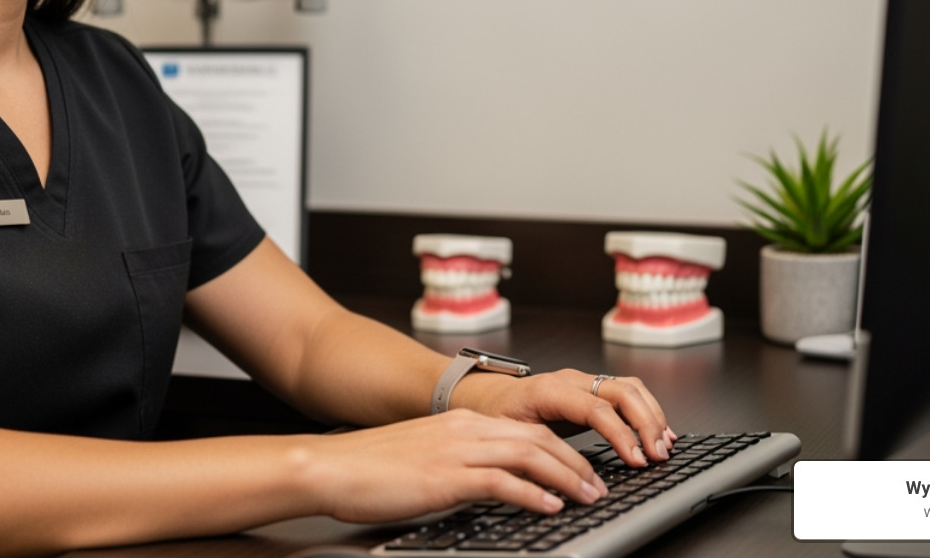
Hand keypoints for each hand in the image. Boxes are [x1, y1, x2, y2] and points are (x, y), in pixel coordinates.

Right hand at [304, 409, 608, 523]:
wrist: (331, 466)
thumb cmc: (368, 468)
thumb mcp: (422, 458)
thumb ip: (455, 463)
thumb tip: (485, 483)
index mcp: (459, 424)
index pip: (524, 430)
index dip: (561, 450)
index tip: (582, 470)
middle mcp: (463, 430)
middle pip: (537, 439)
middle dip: (575, 463)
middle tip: (598, 486)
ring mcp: (455, 451)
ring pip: (528, 455)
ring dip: (565, 477)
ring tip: (586, 496)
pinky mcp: (445, 476)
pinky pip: (500, 481)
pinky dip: (532, 493)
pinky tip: (548, 506)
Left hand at [450, 368, 673, 465]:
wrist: (485, 395)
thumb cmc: (495, 415)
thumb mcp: (508, 438)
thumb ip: (536, 455)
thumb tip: (566, 481)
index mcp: (549, 390)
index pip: (597, 409)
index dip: (621, 435)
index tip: (637, 460)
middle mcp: (571, 380)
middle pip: (622, 391)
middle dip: (646, 423)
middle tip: (658, 455)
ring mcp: (583, 381)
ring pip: (630, 387)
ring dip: (652, 414)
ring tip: (664, 445)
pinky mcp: (591, 389)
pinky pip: (627, 392)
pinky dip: (646, 410)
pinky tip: (656, 431)